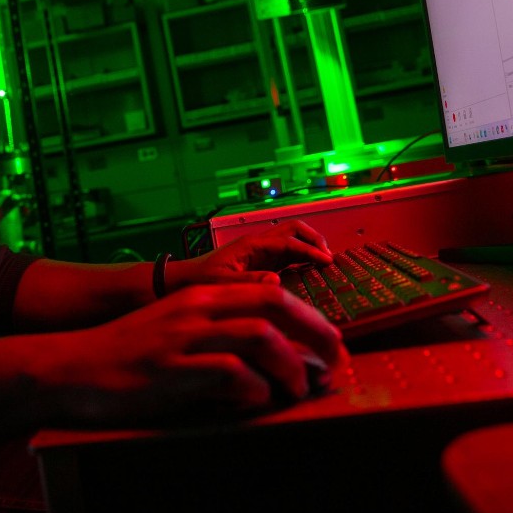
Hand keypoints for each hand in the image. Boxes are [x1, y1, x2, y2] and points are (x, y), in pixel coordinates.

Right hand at [44, 282, 346, 425]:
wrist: (75, 367)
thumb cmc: (130, 356)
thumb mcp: (178, 333)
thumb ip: (220, 337)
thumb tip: (274, 361)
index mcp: (203, 296)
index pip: (271, 295)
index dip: (309, 318)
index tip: (330, 343)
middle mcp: (198, 308)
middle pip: (275, 306)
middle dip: (315, 332)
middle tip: (333, 361)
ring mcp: (185, 336)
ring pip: (259, 337)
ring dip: (290, 366)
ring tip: (297, 388)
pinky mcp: (173, 367)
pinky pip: (231, 373)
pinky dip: (253, 390)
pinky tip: (253, 402)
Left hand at [170, 218, 332, 291]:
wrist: (183, 280)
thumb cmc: (199, 280)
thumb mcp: (222, 283)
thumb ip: (248, 281)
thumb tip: (276, 280)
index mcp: (252, 245)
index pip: (288, 242)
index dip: (310, 250)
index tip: (326, 262)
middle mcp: (259, 244)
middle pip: (294, 230)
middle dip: (314, 239)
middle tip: (328, 258)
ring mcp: (261, 252)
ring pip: (292, 239)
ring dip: (310, 246)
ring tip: (324, 263)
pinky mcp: (261, 262)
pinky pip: (287, 254)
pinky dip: (303, 258)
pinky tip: (310, 273)